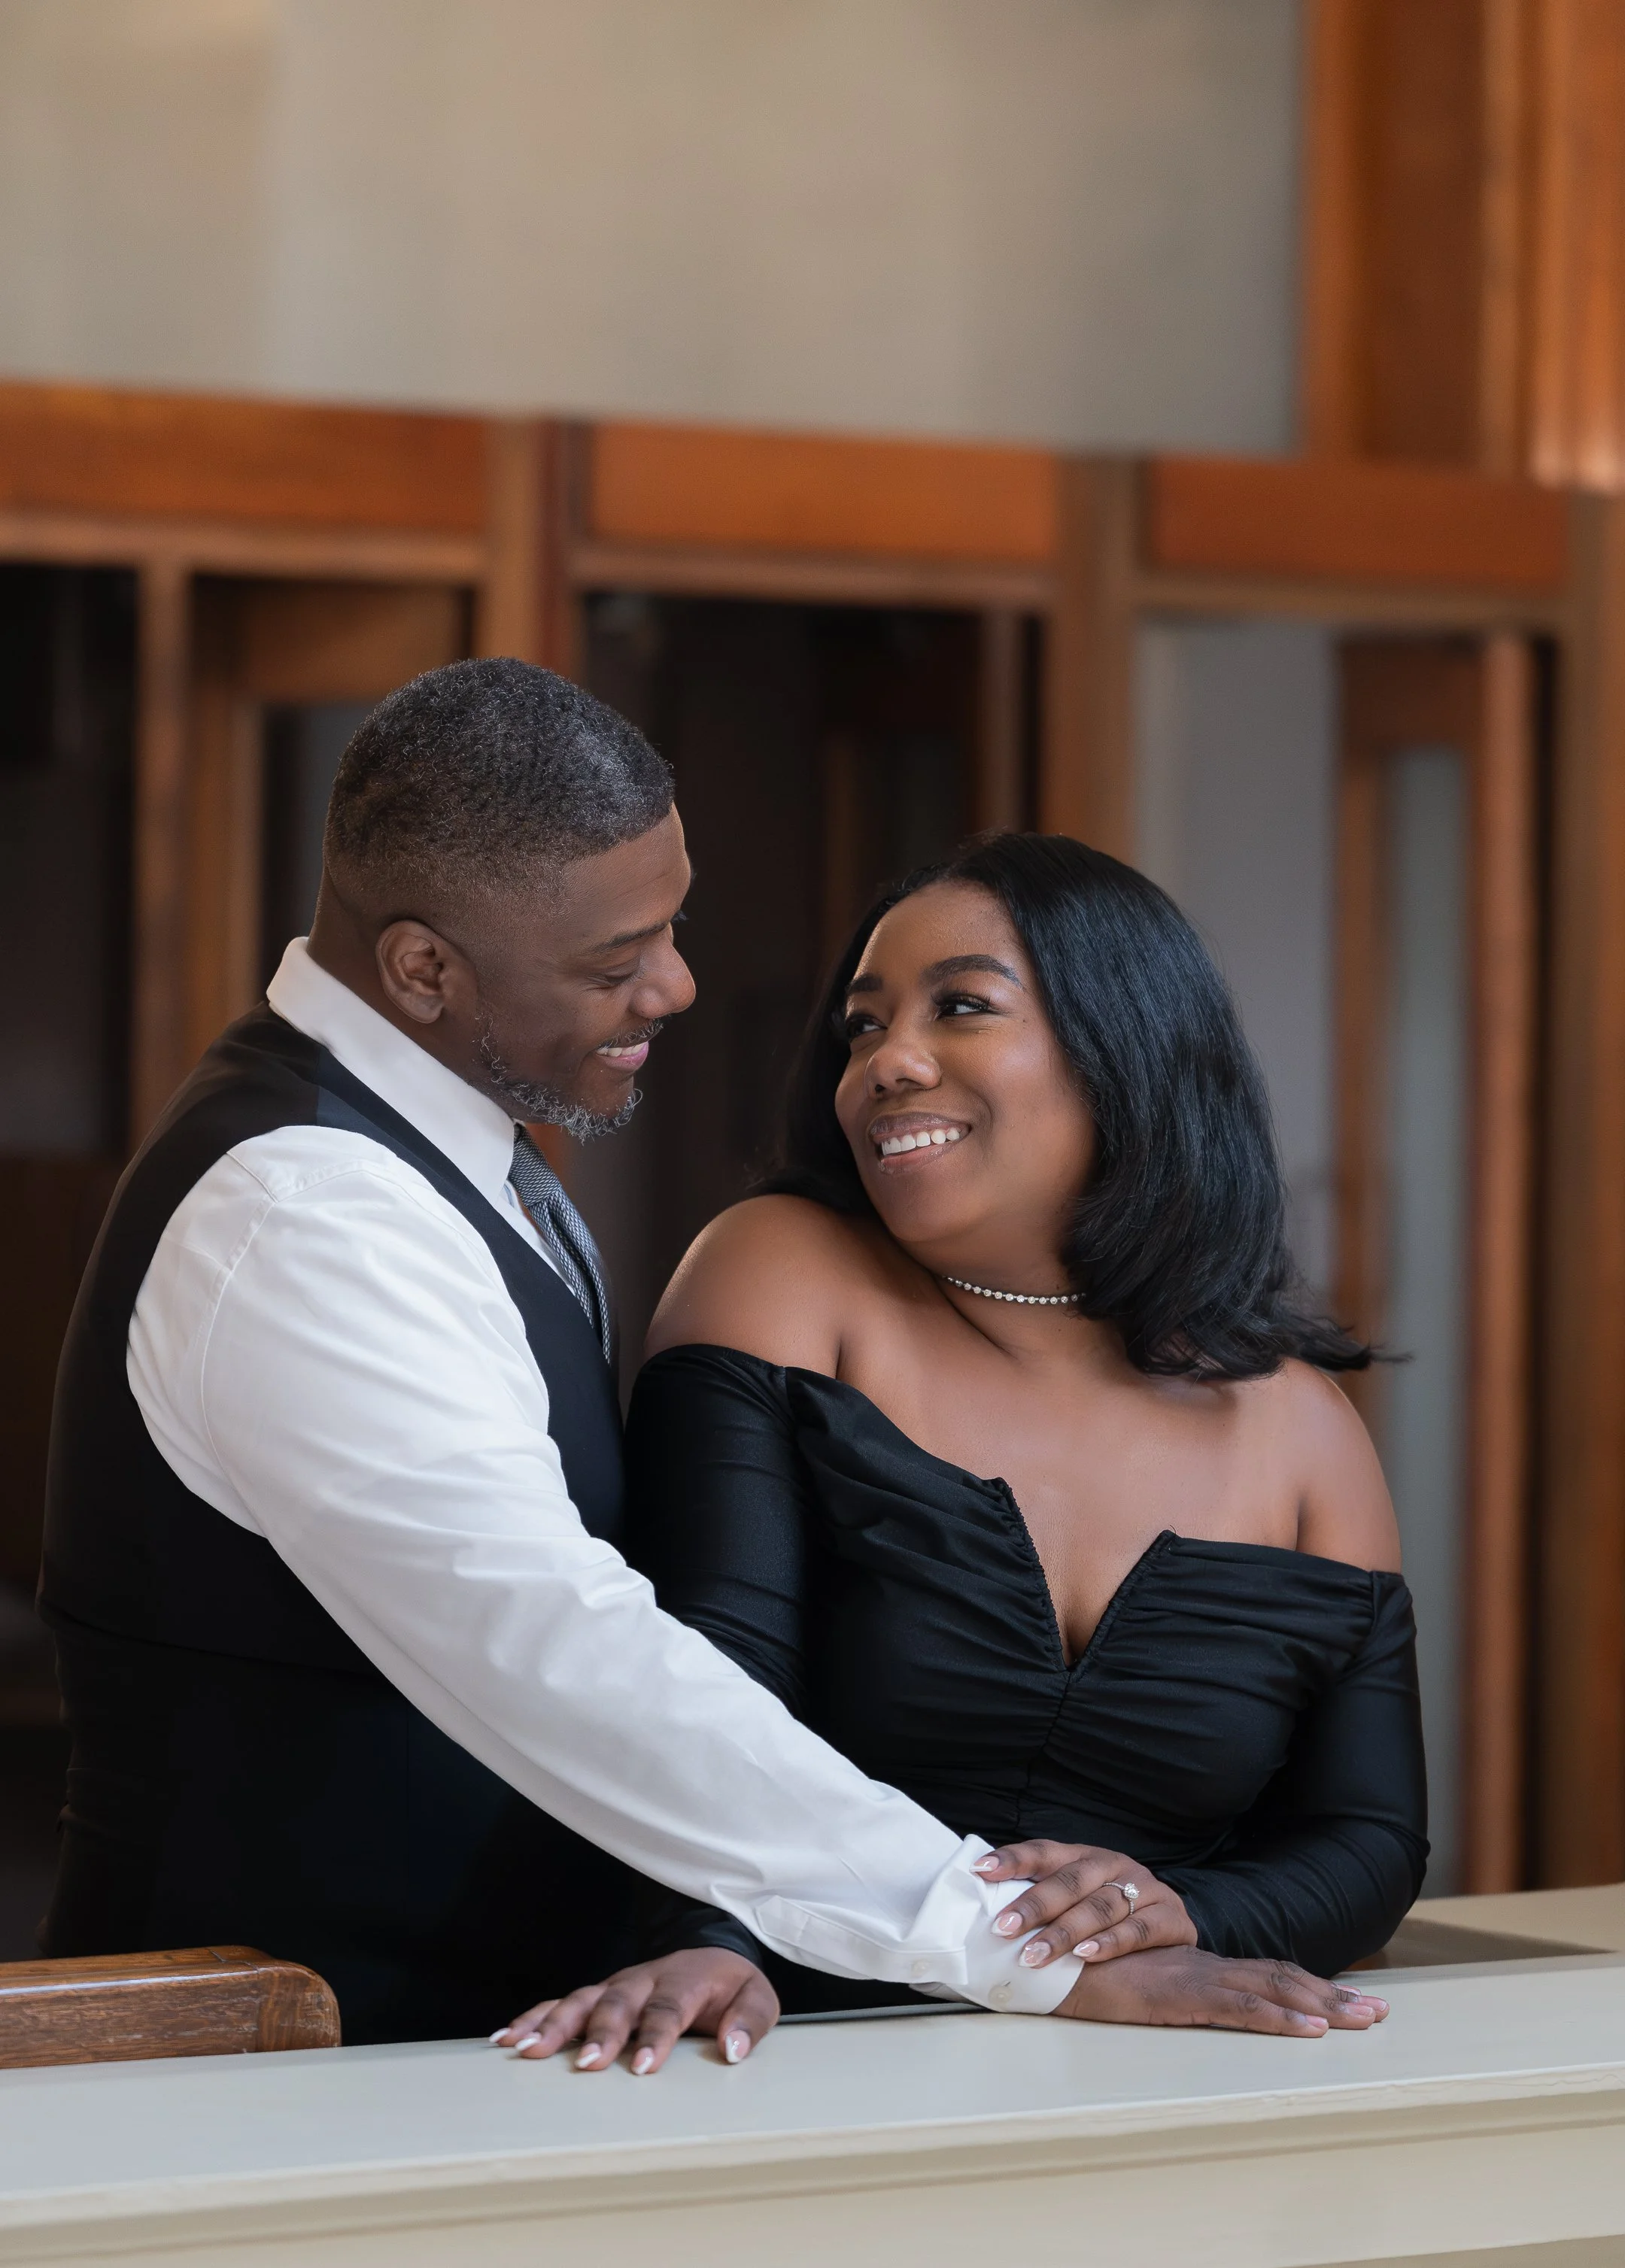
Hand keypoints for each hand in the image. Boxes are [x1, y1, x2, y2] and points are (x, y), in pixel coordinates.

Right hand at [490, 1949, 778, 2075]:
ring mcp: (616, 1985)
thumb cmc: (730, 1985)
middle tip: (586, 2065)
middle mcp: (644, 1979)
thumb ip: (749, 2021)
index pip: (669, 2008)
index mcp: (685, 1980)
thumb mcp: (757, 1998)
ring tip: (525, 2050)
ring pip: (580, 2001)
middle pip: (618, 2004)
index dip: (656, 2036)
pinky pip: (561, 2002)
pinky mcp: (598, 1993)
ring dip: (553, 2025)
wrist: (710, 1950)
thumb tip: (732, 2050)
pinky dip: (533, 2017)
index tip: (643, 2067)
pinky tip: (507, 2036)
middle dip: (600, 2034)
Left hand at [973, 1839, 1197, 1968]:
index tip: (980, 1870)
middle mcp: (1114, 1866)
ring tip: (1035, 1954)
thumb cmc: (1113, 1913)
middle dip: (1034, 1905)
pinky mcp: (1171, 1917)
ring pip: (1099, 1907)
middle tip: (1004, 1927)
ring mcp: (1145, 1888)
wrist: (1175, 1925)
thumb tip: (986, 1912)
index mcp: (1085, 1856)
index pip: (1044, 1852)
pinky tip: (1086, 1957)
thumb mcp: (1080, 1897)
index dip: (1012, 1859)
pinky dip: (1110, 1944)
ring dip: (1064, 1932)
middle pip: (1070, 1881)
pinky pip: (1138, 1930)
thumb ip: (1043, 1897)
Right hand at [1054, 1945, 1389, 2034]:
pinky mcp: (1178, 1994)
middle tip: (1381, 2010)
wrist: (1040, 1953)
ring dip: (1325, 2003)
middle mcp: (1201, 1967)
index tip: (1347, 1997)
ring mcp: (1192, 1978)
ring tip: (1367, 2017)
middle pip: (1280, 1976)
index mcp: (1193, 1968)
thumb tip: (1164, 2001)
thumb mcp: (1123, 1983)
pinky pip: (1240, 2007)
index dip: (1305, 1985)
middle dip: (1333, 1993)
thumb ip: (1148, 1987)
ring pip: (1274, 1989)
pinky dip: (1281, 2017)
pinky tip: (1312, 2028)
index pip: (1261, 1975)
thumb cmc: (1073, 1968)